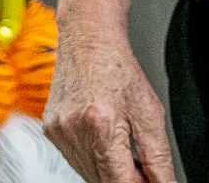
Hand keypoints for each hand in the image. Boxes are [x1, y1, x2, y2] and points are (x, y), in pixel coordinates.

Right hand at [43, 29, 176, 182]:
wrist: (88, 40)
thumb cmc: (117, 68)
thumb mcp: (150, 113)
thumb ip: (158, 158)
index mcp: (100, 125)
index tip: (152, 181)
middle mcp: (73, 130)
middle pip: (103, 182)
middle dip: (126, 179)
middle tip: (141, 166)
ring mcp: (58, 131)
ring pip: (88, 174)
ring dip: (109, 171)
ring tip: (122, 148)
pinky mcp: (51, 130)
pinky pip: (75, 159)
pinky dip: (93, 158)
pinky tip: (103, 140)